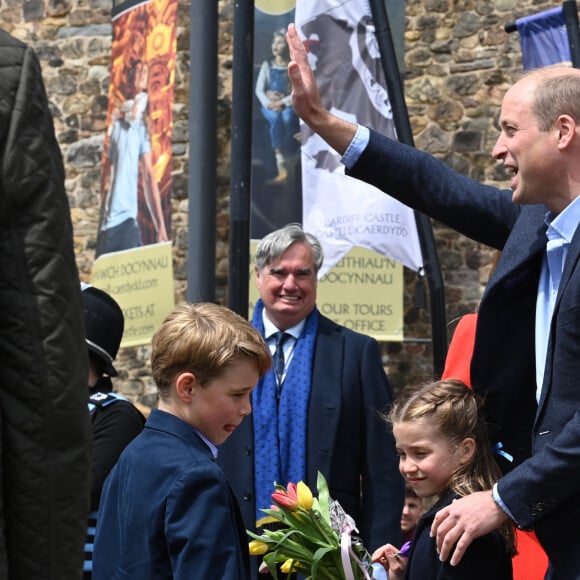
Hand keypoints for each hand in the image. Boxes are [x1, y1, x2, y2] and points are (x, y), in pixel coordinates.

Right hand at [285, 23, 356, 154]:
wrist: (314, 114)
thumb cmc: (306, 105)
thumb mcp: (298, 92)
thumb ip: (295, 77)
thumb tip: (291, 63)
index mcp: (303, 71)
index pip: (298, 52)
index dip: (294, 40)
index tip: (290, 28)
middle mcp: (305, 71)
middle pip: (300, 51)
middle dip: (295, 39)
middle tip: (290, 28)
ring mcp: (305, 75)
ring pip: (300, 57)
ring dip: (295, 47)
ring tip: (291, 39)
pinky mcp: (304, 81)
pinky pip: (299, 64)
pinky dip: (296, 57)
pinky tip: (295, 59)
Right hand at [372, 543, 405, 579]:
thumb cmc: (399, 578)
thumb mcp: (396, 568)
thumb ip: (392, 558)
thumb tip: (386, 548)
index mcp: (400, 555)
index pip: (389, 548)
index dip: (381, 551)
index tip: (376, 557)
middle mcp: (396, 556)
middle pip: (385, 550)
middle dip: (378, 553)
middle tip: (373, 559)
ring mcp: (391, 560)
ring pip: (382, 554)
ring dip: (377, 556)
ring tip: (373, 560)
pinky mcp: (388, 564)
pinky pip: (381, 559)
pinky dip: (377, 559)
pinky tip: (374, 561)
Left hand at [430, 491, 508, 565]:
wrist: (496, 502)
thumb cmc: (483, 500)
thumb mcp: (466, 498)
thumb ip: (458, 503)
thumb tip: (453, 502)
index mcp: (453, 506)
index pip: (438, 518)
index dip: (433, 527)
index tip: (432, 535)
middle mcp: (455, 515)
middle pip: (441, 530)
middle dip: (438, 542)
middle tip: (438, 550)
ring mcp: (463, 523)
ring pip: (448, 539)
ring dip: (444, 550)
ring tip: (443, 558)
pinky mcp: (472, 531)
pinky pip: (461, 545)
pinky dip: (456, 555)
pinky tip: (453, 562)